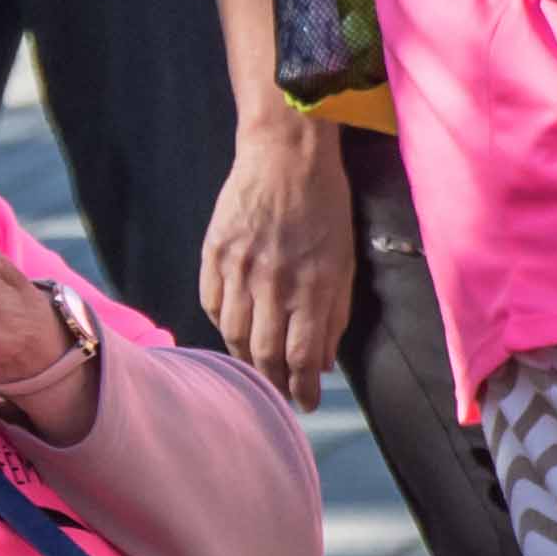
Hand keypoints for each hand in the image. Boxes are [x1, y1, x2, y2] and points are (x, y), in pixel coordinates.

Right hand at [202, 108, 353, 408]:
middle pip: (264, 355)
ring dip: (246, 360)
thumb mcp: (344, 260)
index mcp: (311, 287)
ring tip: (256, 371)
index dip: (303, 389)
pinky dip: (223, 325)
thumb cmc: (325, 205)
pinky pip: (212, 304)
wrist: (285, 152)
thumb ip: (335, 314)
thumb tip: (326, 362)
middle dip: (274, 384)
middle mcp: (272, 284)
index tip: (306, 404)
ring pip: (234, 335)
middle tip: (280, 397)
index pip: (302, 358)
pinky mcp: (214, 252)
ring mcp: (238, 268)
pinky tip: (234, 331)